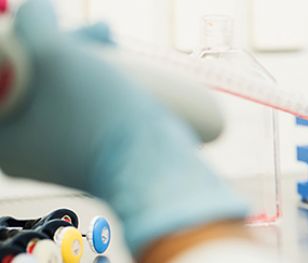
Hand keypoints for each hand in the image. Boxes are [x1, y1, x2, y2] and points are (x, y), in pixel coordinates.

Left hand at [0, 0, 245, 254]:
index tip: (59, 27)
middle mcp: (21, 151)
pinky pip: (85, 114)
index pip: (10, 67)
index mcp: (2, 134)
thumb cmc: (100, 116)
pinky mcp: (91, 159)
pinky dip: (100, 89)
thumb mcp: (55, 53)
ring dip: (88, 62)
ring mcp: (56, 158)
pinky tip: (123, 75)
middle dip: (66, 47)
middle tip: (102, 32)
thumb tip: (36, 11)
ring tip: (118, 45)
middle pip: (34, 80)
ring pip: (62, 94)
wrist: (153, 169)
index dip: (31, 38)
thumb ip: (33, 23)